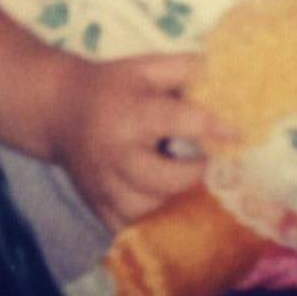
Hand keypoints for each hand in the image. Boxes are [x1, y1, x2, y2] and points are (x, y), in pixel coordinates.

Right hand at [49, 52, 227, 229]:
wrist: (59, 109)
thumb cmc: (112, 86)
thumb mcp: (145, 66)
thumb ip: (184, 67)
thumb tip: (225, 74)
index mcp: (129, 113)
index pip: (176, 120)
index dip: (210, 126)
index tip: (237, 133)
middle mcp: (115, 154)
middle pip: (162, 179)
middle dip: (194, 175)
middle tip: (212, 165)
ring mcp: (104, 185)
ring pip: (146, 211)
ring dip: (174, 203)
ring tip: (191, 189)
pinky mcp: (98, 206)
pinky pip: (129, 229)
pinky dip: (151, 227)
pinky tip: (168, 211)